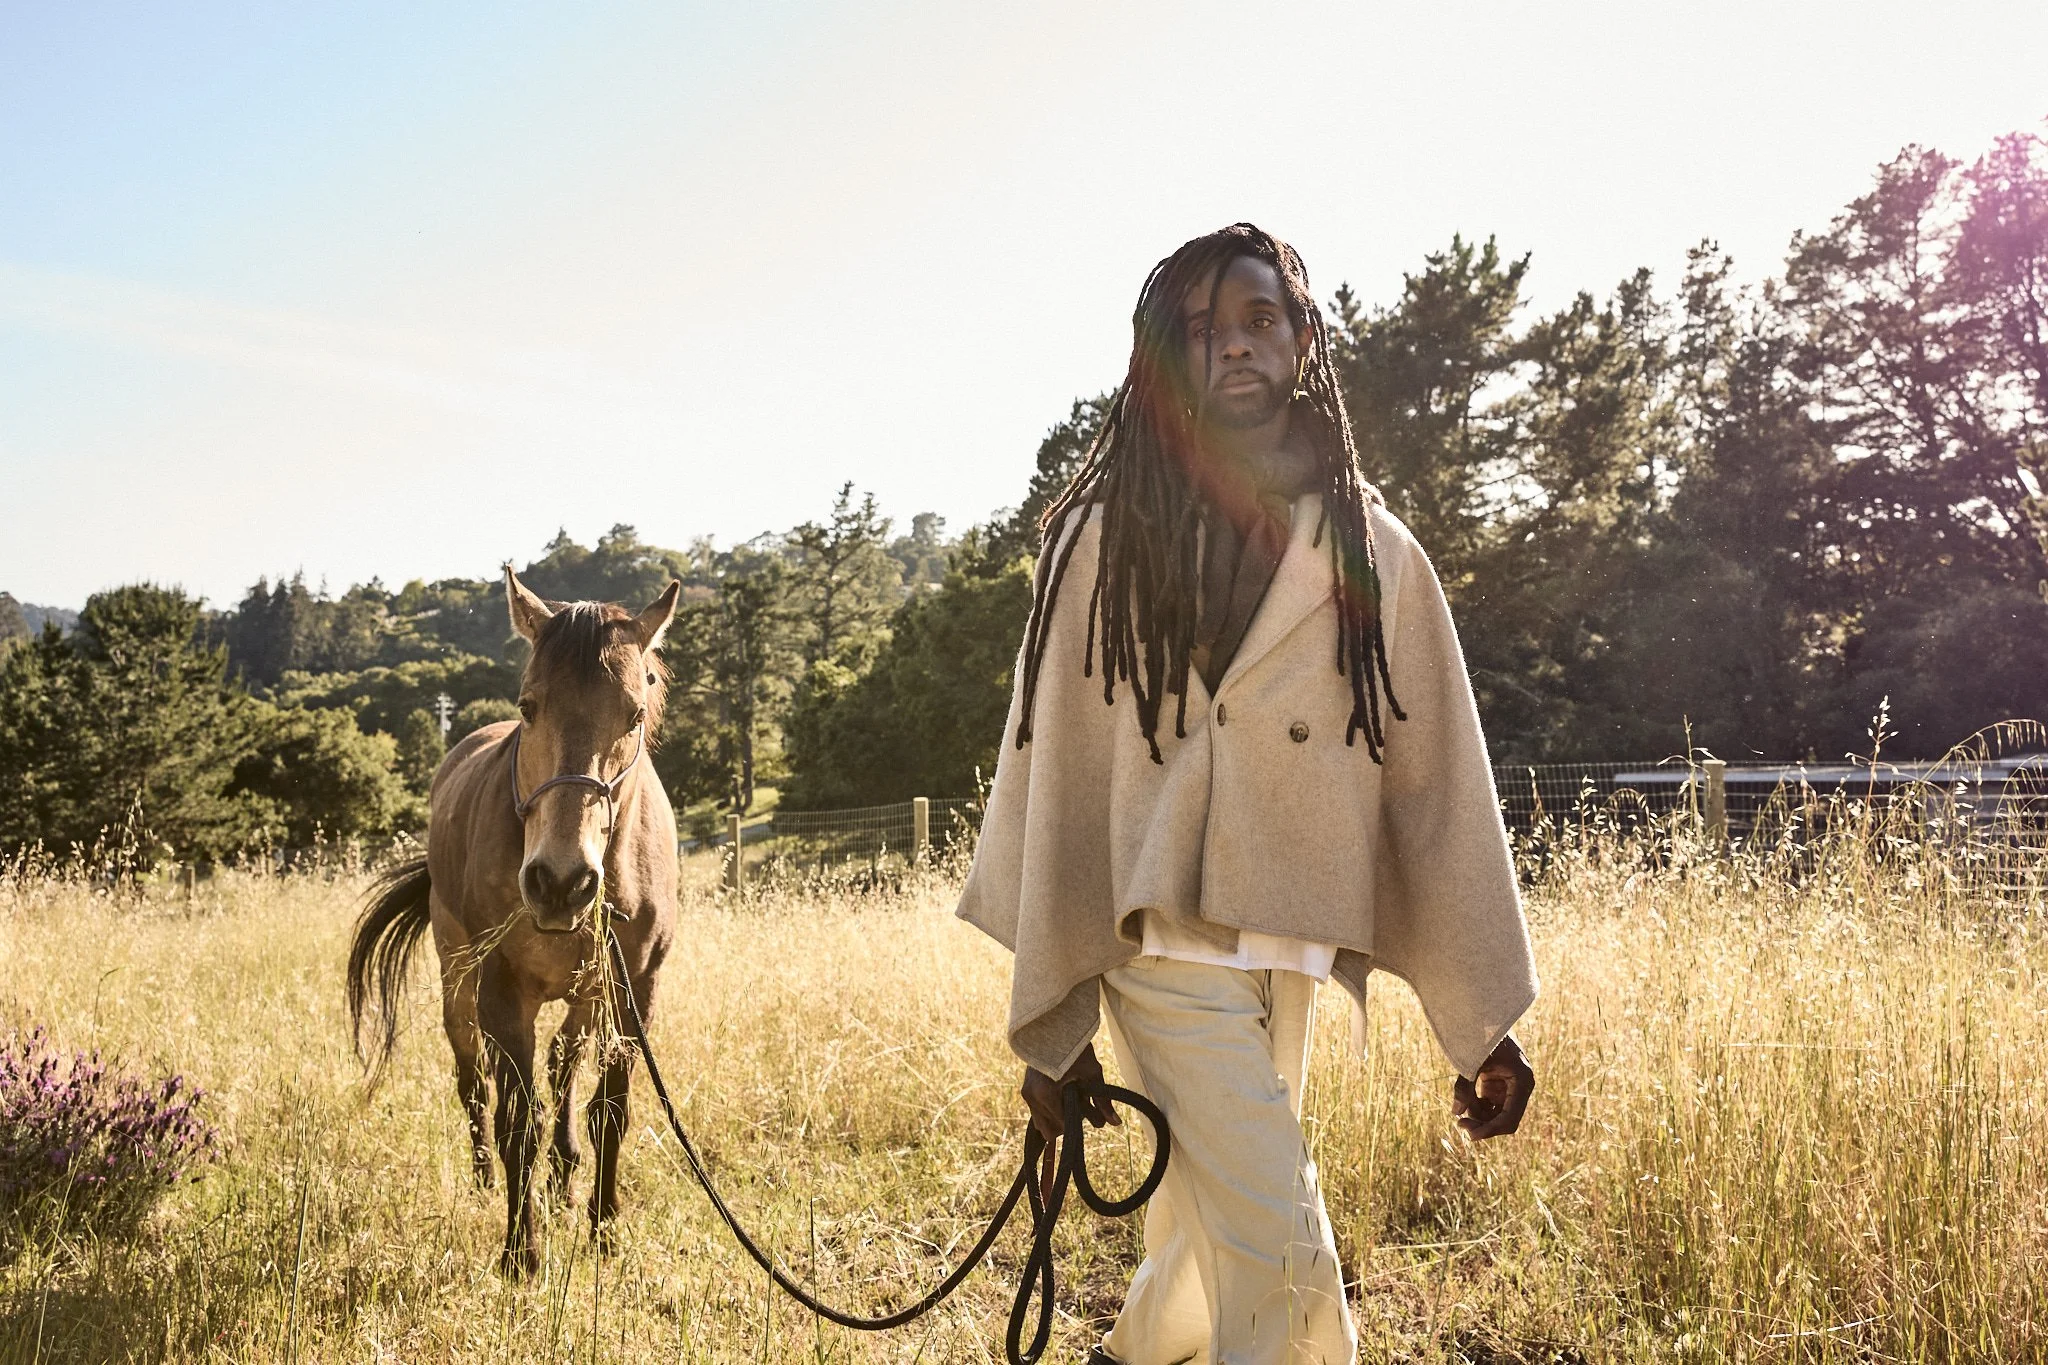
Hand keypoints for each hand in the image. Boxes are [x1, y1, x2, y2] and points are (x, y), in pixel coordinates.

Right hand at [1020, 1044, 1120, 1196]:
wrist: (1054, 1024)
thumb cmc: (1074, 1047)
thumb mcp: (1091, 1073)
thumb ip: (1102, 1101)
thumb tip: (1116, 1123)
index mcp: (1045, 1094)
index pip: (1063, 1125)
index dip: (1079, 1122)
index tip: (1089, 1110)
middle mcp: (1032, 1097)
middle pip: (1049, 1130)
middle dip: (1067, 1124)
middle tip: (1080, 1106)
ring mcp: (1026, 1094)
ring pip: (1042, 1123)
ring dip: (1058, 1118)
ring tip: (1072, 1099)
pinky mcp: (1025, 1090)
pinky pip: (1038, 1112)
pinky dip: (1051, 1110)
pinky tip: (1063, 1096)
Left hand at [1451, 1033, 1533, 1139]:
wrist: (1483, 1017)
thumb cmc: (1481, 1036)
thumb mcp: (1472, 1061)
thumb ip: (1464, 1086)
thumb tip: (1456, 1112)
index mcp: (1522, 1082)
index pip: (1509, 1118)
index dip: (1490, 1130)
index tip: (1470, 1135)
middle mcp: (1520, 1087)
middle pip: (1504, 1120)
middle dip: (1483, 1124)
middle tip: (1460, 1126)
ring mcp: (1510, 1087)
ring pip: (1495, 1114)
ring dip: (1478, 1116)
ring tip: (1461, 1107)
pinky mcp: (1498, 1085)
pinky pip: (1489, 1105)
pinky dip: (1476, 1107)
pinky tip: (1466, 1101)